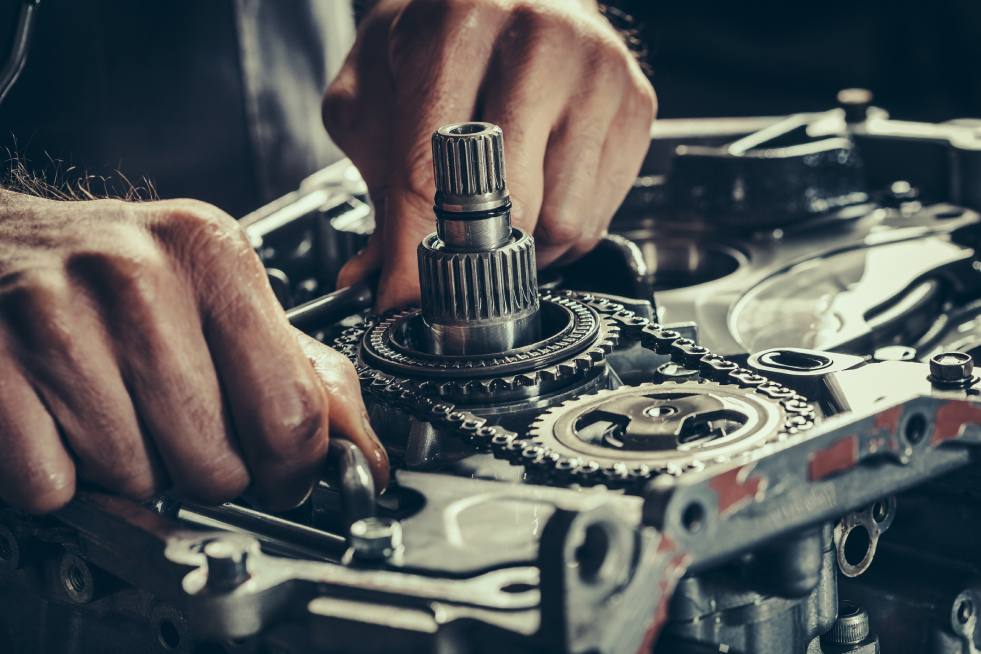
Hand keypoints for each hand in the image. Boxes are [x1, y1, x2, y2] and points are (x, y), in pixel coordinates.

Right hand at [0, 190, 387, 512]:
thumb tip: (365, 452)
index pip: (292, 413)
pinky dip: (59, 476)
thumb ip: (300, 370)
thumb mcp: (220, 294)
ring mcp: (55, 316)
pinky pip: (52, 485)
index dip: (291, 471)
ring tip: (114, 410)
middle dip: (203, 472)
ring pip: (135, 480)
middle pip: (216, 464)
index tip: (280, 478)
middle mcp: (138, 276)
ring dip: (129, 471)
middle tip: (178, 429)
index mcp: (214, 256)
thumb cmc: (115, 276)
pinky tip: (61, 421)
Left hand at [324, 0, 655, 309]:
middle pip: (509, 201)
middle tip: (449, 255)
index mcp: (460, 22)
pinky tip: (537, 194)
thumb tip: (373, 279)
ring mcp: (600, 74)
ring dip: (522, 244)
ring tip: (495, 213)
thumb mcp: (376, 95)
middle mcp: (542, 39)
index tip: (403, 300)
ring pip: (562, 221)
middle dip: (471, 248)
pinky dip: (559, 232)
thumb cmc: (439, 42)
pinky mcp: (637, 107)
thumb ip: (373, 184)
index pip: (434, 166)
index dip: (415, 249)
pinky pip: (598, 217)